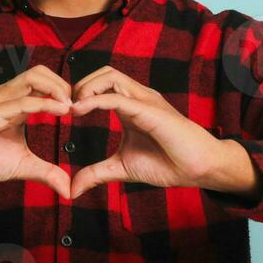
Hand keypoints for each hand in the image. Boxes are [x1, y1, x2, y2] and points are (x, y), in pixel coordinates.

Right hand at [0, 65, 73, 200]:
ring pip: (32, 77)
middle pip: (40, 72)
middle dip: (64, 84)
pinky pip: (21, 102)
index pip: (43, 83)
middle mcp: (7, 96)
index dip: (64, 92)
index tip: (81, 110)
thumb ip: (46, 173)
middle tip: (78, 105)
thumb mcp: (22, 166)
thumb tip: (68, 190)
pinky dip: (43, 104)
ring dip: (57, 88)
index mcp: (14, 103)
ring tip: (71, 106)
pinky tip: (61, 111)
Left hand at [66, 66, 261, 200]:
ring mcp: (146, 101)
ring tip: (72, 107)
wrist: (199, 169)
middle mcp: (138, 97)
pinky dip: (96, 100)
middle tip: (64, 107)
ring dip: (86, 87)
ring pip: (110, 76)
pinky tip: (79, 110)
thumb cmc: (168, 164)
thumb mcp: (122, 168)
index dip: (80, 93)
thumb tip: (72, 189)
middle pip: (104, 72)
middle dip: (80, 85)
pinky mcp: (150, 110)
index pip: (102, 84)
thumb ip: (97, 173)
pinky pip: (118, 97)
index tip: (63, 112)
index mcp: (131, 106)